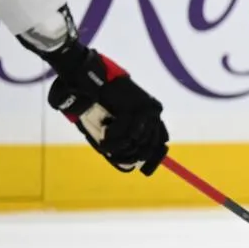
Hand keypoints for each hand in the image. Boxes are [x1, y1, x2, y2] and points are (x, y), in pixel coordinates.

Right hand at [46, 44, 168, 174]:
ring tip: (104, 144)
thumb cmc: (99, 103)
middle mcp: (154, 112)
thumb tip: (133, 166)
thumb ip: (126, 139)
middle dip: (127, 156)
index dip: (149, 157)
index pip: (160, 141)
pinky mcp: (133, 109)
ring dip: (116, 148)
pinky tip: (104, 137)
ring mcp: (145, 110)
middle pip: (147, 147)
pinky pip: (124, 136)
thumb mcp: (117, 122)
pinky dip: (111, 141)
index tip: (139, 167)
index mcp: (153, 113)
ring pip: (135, 144)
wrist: (88, 80)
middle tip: (110, 153)